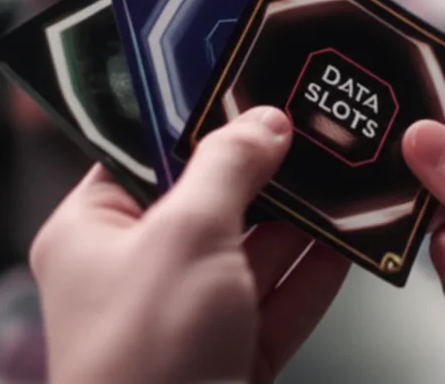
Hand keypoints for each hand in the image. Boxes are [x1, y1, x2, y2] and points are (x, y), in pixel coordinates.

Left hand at [30, 107, 348, 383]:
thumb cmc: (141, 360)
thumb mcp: (185, 235)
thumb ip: (227, 168)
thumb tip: (262, 122)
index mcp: (96, 231)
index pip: (146, 153)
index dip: (198, 118)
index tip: (248, 88)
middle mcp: (138, 269)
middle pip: (211, 199)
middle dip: (265, 169)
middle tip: (312, 128)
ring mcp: (187, 314)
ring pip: (252, 250)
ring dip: (299, 219)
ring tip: (344, 175)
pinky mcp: (229, 353)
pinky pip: (277, 301)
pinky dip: (313, 274)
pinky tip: (348, 241)